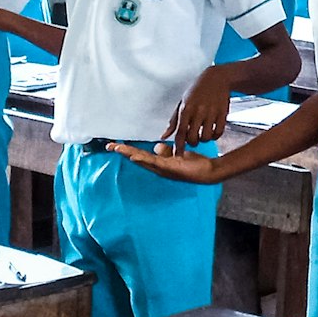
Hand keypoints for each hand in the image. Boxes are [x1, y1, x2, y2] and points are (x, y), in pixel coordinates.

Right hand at [107, 139, 224, 183]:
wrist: (207, 172)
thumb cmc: (193, 164)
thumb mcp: (177, 154)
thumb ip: (166, 151)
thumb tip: (157, 146)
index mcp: (159, 164)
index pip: (139, 156)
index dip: (127, 150)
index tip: (115, 145)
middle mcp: (158, 168)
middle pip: (137, 158)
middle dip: (123, 152)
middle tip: (110, 145)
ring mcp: (163, 169)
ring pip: (143, 160)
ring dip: (129, 153)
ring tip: (117, 148)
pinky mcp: (170, 168)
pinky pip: (154, 163)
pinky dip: (143, 160)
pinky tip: (134, 156)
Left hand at [165, 68, 234, 147]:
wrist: (217, 78)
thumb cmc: (197, 90)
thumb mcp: (182, 102)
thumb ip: (173, 121)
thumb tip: (164, 136)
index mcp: (186, 109)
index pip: (180, 132)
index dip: (178, 146)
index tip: (177, 154)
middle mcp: (199, 111)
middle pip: (193, 137)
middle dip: (192, 143)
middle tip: (192, 140)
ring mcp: (212, 112)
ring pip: (206, 136)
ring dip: (203, 139)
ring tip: (202, 135)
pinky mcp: (223, 113)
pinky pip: (219, 132)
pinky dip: (215, 136)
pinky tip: (212, 132)